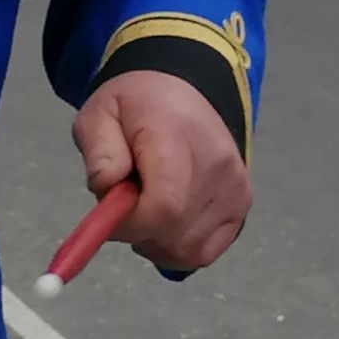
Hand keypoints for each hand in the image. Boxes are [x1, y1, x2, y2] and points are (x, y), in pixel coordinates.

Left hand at [70, 73, 250, 271]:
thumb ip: (98, 152)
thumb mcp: (97, 115)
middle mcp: (216, 166)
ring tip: (146, 208)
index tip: (111, 212)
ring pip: (190, 250)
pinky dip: (180, 247)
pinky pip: (206, 250)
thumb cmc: (133, 105)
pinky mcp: (241, 203)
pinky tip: (166, 222)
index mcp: (178, 139)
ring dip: (158, 243)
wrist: (178, 88)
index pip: (164, 207)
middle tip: (125, 204)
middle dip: (139, 232)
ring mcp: (235, 187)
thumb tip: (109, 188)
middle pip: (176, 234)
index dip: (131, 224)